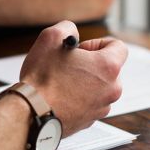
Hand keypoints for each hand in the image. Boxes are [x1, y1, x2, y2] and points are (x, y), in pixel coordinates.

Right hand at [20, 21, 126, 135]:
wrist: (30, 113)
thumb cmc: (41, 79)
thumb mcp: (50, 38)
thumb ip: (67, 28)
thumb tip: (72, 33)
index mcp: (107, 67)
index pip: (118, 46)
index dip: (97, 43)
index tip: (80, 50)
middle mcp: (111, 89)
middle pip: (108, 69)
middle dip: (89, 65)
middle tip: (67, 66)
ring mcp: (101, 108)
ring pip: (98, 88)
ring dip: (83, 83)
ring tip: (60, 83)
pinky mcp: (89, 121)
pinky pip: (88, 104)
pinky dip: (77, 99)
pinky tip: (58, 97)